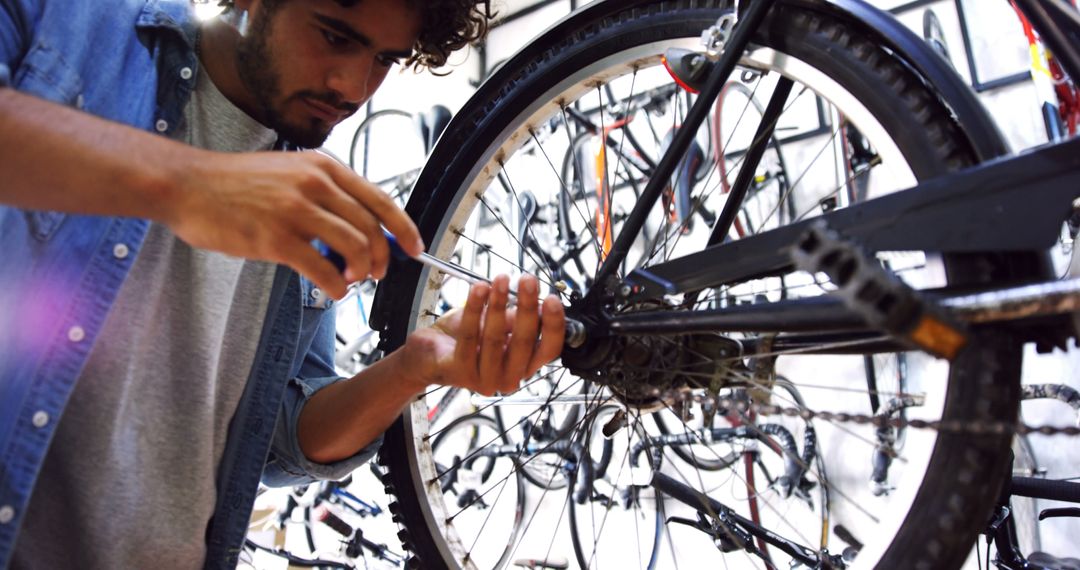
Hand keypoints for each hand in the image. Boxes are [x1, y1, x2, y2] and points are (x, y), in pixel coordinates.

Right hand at [165, 149, 422, 298]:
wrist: (187, 184)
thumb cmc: (235, 183)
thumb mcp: (290, 172)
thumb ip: (325, 193)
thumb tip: (358, 227)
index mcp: (323, 167)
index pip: (380, 200)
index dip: (404, 229)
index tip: (414, 248)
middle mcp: (315, 184)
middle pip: (372, 228)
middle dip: (382, 258)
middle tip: (376, 273)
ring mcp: (295, 210)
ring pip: (355, 247)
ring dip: (360, 272)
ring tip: (351, 281)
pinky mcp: (275, 238)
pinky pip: (323, 269)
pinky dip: (337, 286)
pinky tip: (332, 290)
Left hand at [403, 274, 565, 395]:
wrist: (428, 353)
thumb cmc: (465, 338)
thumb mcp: (498, 323)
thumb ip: (517, 317)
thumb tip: (538, 301)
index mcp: (524, 366)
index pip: (548, 349)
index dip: (553, 325)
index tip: (551, 299)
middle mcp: (508, 378)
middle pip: (524, 343)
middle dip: (527, 307)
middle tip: (528, 280)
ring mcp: (484, 379)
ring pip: (495, 339)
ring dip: (499, 304)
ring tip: (500, 279)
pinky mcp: (459, 372)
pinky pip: (469, 337)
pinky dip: (474, 309)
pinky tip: (478, 289)